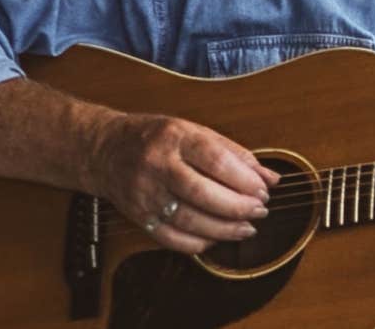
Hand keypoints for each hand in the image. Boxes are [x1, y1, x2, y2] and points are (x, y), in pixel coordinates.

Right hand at [83, 113, 280, 253]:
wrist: (104, 150)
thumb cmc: (157, 137)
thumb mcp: (195, 131)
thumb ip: (234, 153)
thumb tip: (270, 177)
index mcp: (175, 138)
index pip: (215, 160)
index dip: (244, 179)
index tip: (263, 190)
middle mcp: (157, 165)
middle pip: (202, 193)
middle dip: (237, 207)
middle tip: (259, 211)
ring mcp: (145, 193)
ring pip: (188, 220)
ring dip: (224, 229)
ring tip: (246, 228)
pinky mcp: (138, 216)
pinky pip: (171, 238)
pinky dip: (199, 243)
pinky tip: (216, 238)